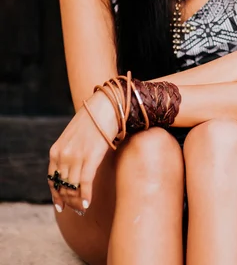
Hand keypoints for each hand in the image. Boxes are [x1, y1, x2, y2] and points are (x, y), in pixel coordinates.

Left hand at [48, 90, 118, 214]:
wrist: (106, 105)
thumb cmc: (93, 120)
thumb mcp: (73, 136)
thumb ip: (69, 152)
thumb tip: (73, 171)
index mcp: (56, 150)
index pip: (51, 179)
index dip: (56, 195)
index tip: (61, 206)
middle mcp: (63, 155)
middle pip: (62, 186)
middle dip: (68, 201)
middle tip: (76, 209)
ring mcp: (76, 157)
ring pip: (72, 188)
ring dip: (77, 201)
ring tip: (82, 208)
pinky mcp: (90, 157)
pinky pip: (84, 184)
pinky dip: (85, 196)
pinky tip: (87, 203)